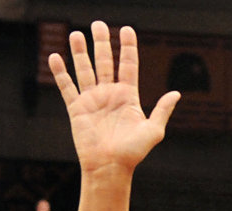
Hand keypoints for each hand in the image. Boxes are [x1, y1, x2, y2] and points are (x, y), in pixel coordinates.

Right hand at [49, 22, 178, 181]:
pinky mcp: (77, 109)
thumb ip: (162, 110)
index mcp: (129, 97)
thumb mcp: (153, 130)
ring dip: (81, 52)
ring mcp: (93, 100)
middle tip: (99, 23)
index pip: (128, 66)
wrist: (110, 167)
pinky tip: (55, 57)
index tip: (127, 29)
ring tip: (78, 34)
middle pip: (105, 62)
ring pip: (85, 70)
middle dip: (102, 43)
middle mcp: (110, 95)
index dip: (128, 47)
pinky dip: (61, 73)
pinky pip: (67, 87)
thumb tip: (176, 93)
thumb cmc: (134, 152)